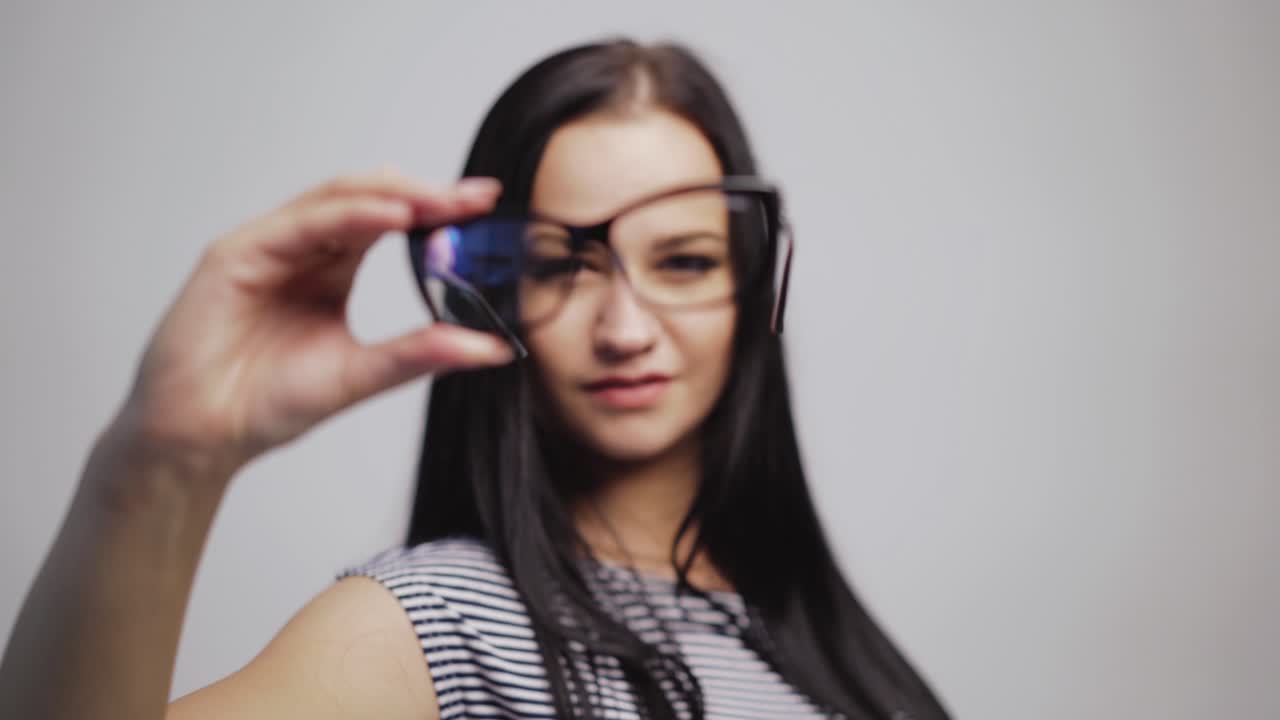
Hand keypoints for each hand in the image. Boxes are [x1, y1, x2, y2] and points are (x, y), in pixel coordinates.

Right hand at [117, 170, 511, 472]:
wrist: (202, 439)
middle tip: (477, 198)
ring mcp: (267, 247)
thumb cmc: (266, 405)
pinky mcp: (236, 255)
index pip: (390, 224)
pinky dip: (351, 215)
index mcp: (330, 270)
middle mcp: (301, 250)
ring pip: (336, 200)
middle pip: (369, 201)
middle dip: (425, 195)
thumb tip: (492, 347)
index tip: (487, 208)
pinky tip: (394, 217)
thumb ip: (420, 354)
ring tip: (444, 201)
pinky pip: (300, 223)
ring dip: (394, 196)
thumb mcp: (362, 375)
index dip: (437, 212)